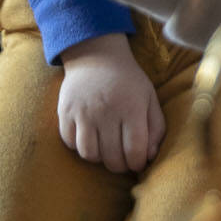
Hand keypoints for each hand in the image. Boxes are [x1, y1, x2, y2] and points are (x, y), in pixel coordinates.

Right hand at [58, 34, 165, 173]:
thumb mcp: (150, 98)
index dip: (138, 164)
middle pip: (112, 158)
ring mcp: (83, 112)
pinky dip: (79, 146)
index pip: (135, 151)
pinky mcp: (65, 112)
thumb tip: (149, 157)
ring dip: (99, 158)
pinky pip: (70, 143)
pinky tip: (89, 137)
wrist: (97, 55)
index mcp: (132, 108)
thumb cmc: (128, 81)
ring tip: (105, 149)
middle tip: (122, 159)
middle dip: (120, 165)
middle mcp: (106, 112)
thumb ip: (156, 128)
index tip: (138, 162)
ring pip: (89, 155)